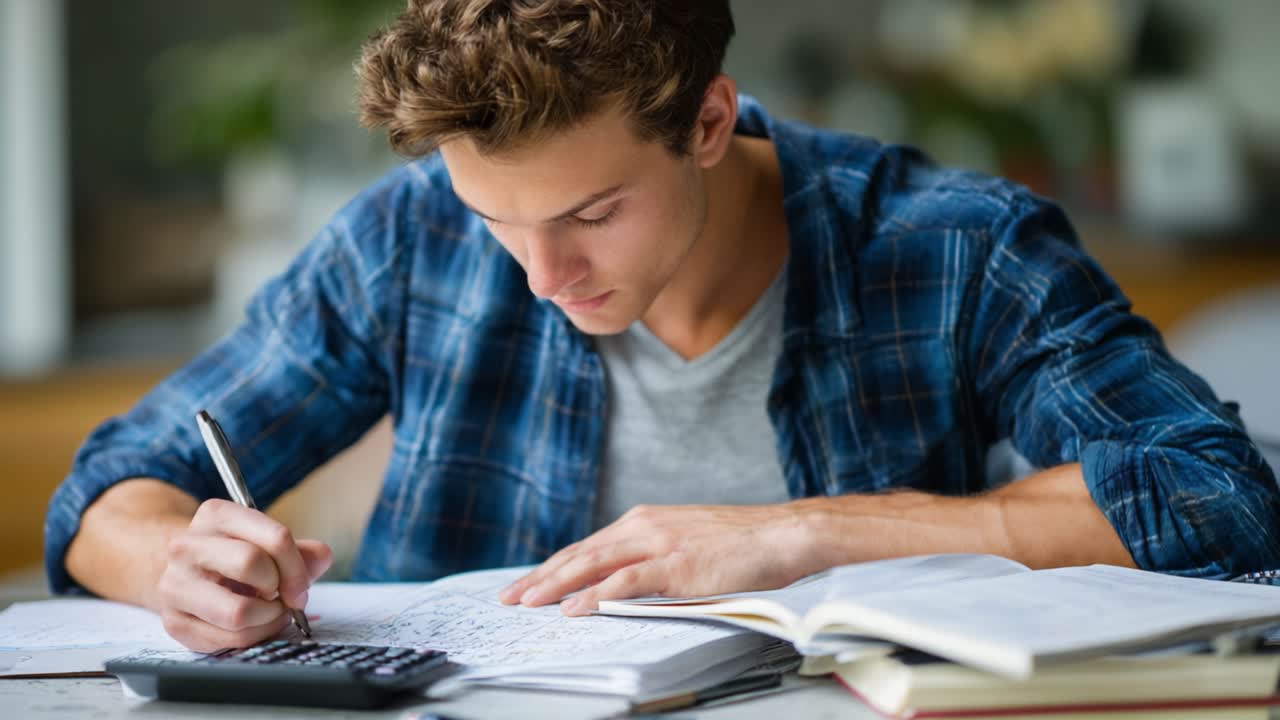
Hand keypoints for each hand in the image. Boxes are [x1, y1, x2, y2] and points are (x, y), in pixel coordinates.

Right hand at [156, 499, 332, 651]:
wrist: (182, 572)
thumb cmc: (232, 555)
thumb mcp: (263, 541)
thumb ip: (299, 550)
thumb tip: (322, 557)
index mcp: (216, 515)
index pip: (275, 538)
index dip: (297, 567)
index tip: (301, 586)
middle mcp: (187, 546)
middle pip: (252, 565)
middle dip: (280, 588)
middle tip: (284, 598)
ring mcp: (175, 585)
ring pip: (239, 612)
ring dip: (268, 619)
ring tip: (269, 612)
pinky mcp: (173, 621)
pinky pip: (228, 640)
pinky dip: (252, 637)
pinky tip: (252, 626)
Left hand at [497, 503, 817, 615]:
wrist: (782, 534)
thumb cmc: (740, 544)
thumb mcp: (685, 542)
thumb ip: (652, 555)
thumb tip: (620, 582)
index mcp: (644, 521)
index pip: (586, 547)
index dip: (551, 566)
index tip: (524, 584)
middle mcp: (644, 526)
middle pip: (580, 553)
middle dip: (540, 577)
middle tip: (508, 598)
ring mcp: (659, 543)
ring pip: (594, 564)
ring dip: (556, 584)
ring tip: (527, 603)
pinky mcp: (677, 564)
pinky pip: (626, 581)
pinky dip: (596, 595)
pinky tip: (574, 608)